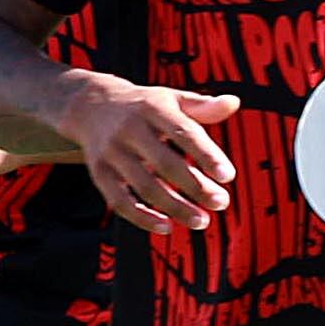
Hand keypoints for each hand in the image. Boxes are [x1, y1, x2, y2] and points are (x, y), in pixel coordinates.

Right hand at [67, 80, 241, 232]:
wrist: (91, 105)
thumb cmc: (143, 106)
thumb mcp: (171, 98)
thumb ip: (202, 105)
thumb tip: (233, 103)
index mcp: (153, 108)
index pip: (184, 133)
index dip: (207, 155)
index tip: (228, 176)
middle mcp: (130, 130)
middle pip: (165, 164)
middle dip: (196, 187)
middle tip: (221, 203)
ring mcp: (112, 152)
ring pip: (144, 186)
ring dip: (175, 208)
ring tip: (201, 221)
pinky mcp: (99, 173)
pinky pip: (119, 201)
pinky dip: (142, 218)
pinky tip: (166, 227)